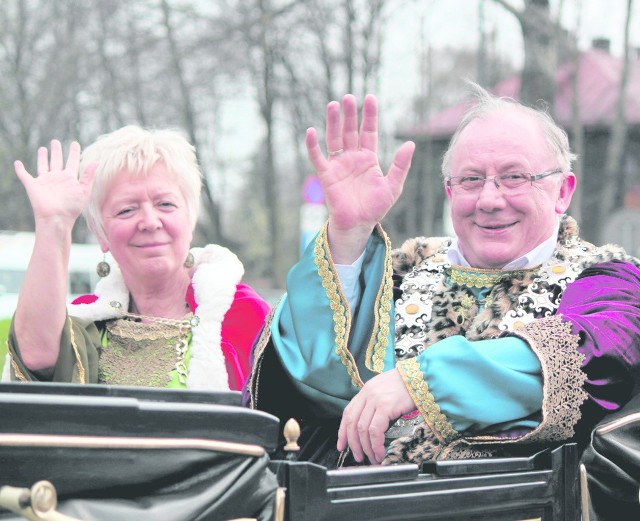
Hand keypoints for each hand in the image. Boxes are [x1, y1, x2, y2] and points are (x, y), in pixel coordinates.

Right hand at [14, 140, 94, 227]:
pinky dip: (20, 169)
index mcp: (70, 178)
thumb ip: (89, 176)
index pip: (73, 161)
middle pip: (57, 161)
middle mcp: (57, 178)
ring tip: (43, 148)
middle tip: (55, 141)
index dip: (74, 152)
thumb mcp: (84, 190)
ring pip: (43, 165)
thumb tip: (97, 161)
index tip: (75, 143)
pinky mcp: (33, 186)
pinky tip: (17, 163)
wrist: (56, 219)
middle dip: (56, 151)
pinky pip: (24, 176)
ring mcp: (45, 181)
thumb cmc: (72, 207)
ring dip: (42, 157)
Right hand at [306, 94, 414, 262]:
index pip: (369, 131)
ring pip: (334, 138)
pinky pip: (318, 157)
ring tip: (333, 105)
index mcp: (369, 158)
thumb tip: (410, 143)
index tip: (370, 98)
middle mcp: (352, 158)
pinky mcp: (327, 175)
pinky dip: (313, 145)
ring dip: (332, 122)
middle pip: (350, 131)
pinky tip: (311, 131)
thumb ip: (401, 165)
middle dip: (350, 114)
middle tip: (348, 97)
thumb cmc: (376, 207)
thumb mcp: (393, 186)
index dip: (369, 115)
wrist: (359, 225)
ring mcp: (339, 165)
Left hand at [337, 368, 415, 464]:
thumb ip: (376, 404)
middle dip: (353, 443)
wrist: (421, 377)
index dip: (343, 431)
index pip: (348, 413)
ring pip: (362, 429)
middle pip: (352, 423)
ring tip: (372, 458)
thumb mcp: (386, 391)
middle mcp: (367, 394)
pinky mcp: (385, 406)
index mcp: (366, 390)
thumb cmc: (407, 385)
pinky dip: (375, 444)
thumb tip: (371, 426)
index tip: (341, 445)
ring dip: (366, 448)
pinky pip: (375, 430)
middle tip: (357, 457)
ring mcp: (375, 400)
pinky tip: (379, 452)